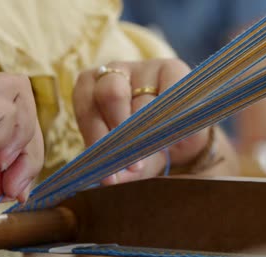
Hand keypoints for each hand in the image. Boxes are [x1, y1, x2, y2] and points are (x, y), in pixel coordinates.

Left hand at [73, 59, 209, 184]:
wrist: (179, 138)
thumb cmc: (143, 144)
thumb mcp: (126, 159)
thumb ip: (118, 168)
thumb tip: (111, 179)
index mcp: (89, 91)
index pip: (87, 110)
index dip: (97, 139)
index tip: (108, 170)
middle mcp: (112, 74)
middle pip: (110, 95)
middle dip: (122, 133)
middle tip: (133, 164)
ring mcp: (141, 67)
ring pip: (143, 100)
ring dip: (151, 130)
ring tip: (158, 151)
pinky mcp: (171, 67)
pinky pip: (172, 94)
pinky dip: (174, 118)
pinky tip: (179, 134)